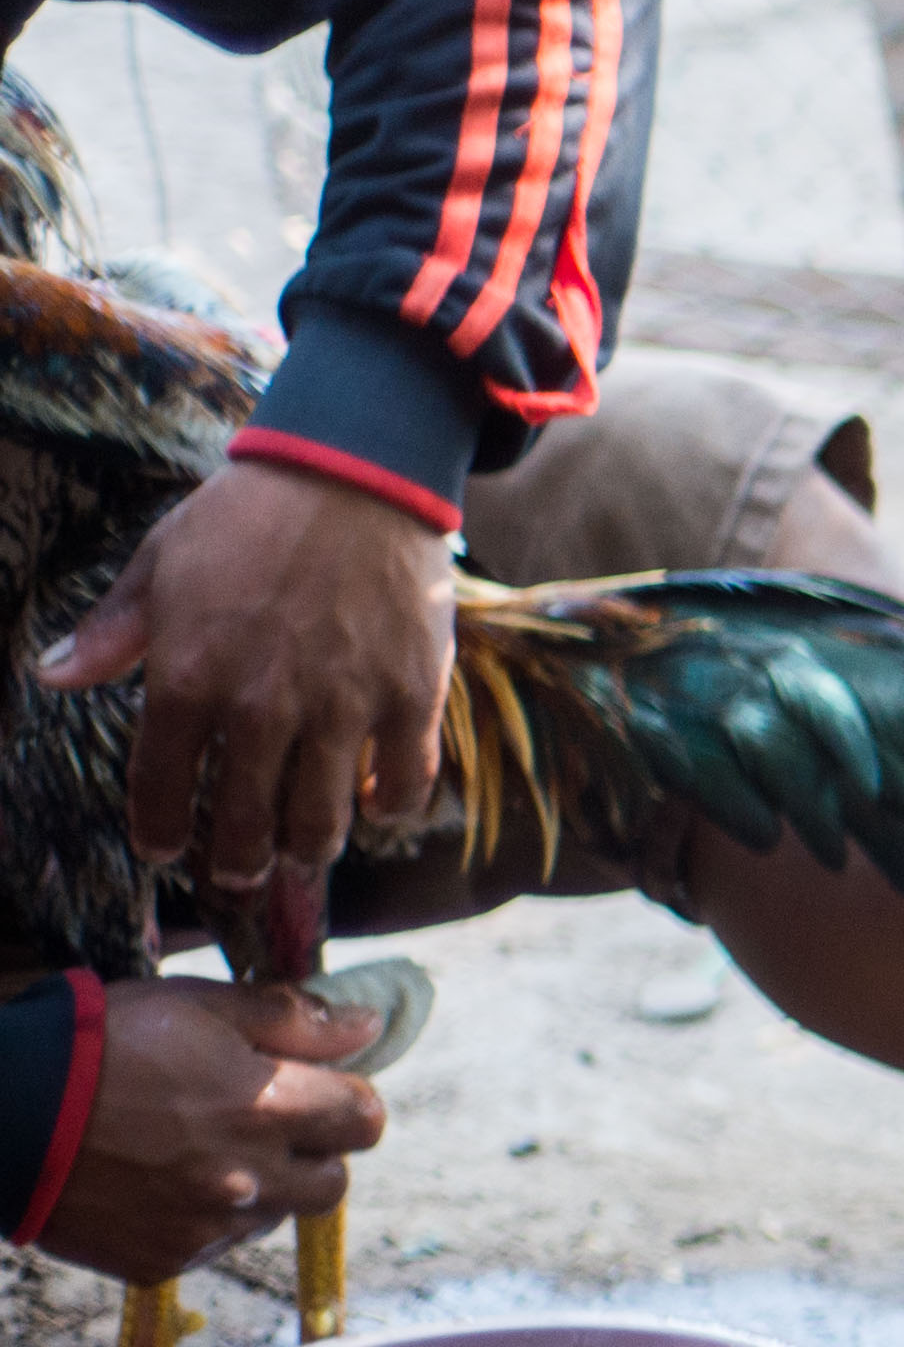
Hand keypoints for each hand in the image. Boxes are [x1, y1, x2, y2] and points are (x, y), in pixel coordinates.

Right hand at [40, 976, 386, 1283]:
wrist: (1, 1113)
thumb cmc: (100, 1044)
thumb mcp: (198, 1006)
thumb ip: (292, 1019)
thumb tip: (369, 1026)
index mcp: (269, 1109)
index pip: (366, 1119)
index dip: (346, 1100)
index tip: (316, 1089)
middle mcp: (251, 1179)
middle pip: (333, 1181)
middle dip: (311, 1152)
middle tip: (259, 1125)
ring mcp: (207, 1227)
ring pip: (275, 1216)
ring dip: (260, 1187)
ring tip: (197, 1150)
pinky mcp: (164, 1260)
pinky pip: (214, 1245)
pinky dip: (203, 1218)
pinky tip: (159, 1184)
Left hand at [47, 458, 457, 910]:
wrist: (355, 474)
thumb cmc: (248, 516)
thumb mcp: (161, 563)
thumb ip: (111, 631)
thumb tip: (50, 675)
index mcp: (189, 676)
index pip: (164, 783)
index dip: (160, 828)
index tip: (165, 848)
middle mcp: (262, 706)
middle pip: (245, 820)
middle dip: (236, 861)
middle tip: (237, 871)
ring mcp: (341, 705)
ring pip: (321, 817)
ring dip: (306, 849)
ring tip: (300, 854)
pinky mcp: (410, 695)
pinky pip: (405, 781)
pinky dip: (390, 808)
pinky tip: (378, 808)